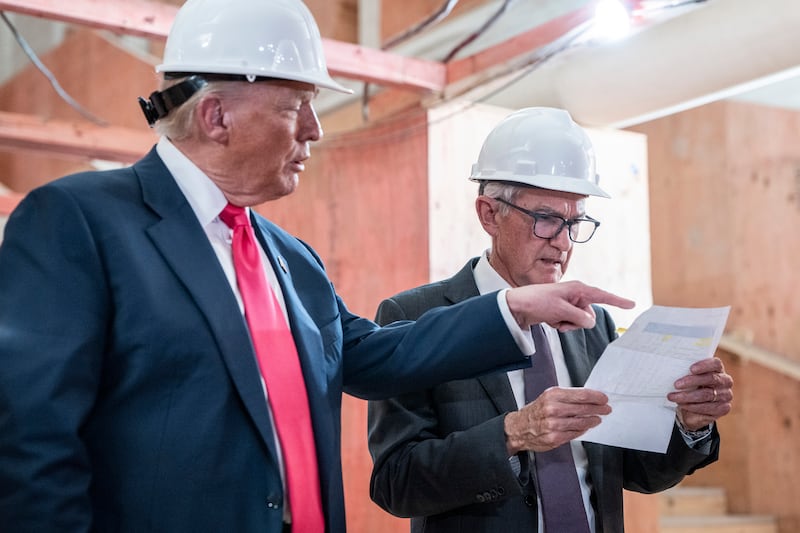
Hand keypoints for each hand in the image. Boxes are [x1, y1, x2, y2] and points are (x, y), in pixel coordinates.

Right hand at [503, 387, 610, 454]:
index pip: (581, 395)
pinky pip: (575, 433)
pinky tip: (585, 427)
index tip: (603, 399)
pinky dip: (582, 430)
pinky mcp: (555, 438)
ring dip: (592, 420)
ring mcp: (554, 425)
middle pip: (583, 408)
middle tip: (605, 409)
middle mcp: (553, 409)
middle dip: (598, 409)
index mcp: (552, 395)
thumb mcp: (549, 397)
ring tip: (597, 419)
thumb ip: (567, 397)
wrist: (519, 427)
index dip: (596, 397)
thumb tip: (588, 398)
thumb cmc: (535, 411)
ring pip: (581, 422)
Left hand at [505, 280, 634, 330]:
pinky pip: (570, 323)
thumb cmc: (538, 302)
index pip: (603, 296)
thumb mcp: (561, 310)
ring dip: (568, 324)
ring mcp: (569, 304)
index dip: (618, 301)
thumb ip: (580, 317)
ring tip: (554, 318)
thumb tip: (590, 323)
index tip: (632, 304)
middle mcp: (576, 295)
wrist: (518, 306)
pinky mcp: (563, 311)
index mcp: (578, 289)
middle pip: (589, 315)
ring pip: (580, 322)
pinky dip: (562, 325)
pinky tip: (550, 320)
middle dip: (578, 321)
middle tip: (561, 319)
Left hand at [668, 357, 732, 430]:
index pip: (716, 364)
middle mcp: (725, 381)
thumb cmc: (691, 387)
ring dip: (687, 396)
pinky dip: (692, 406)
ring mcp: (726, 395)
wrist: (695, 408)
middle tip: (676, 385)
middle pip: (710, 379)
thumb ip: (686, 371)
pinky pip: (707, 407)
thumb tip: (671, 367)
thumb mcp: (689, 377)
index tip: (691, 369)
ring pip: (706, 394)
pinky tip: (682, 404)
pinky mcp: (723, 408)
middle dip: (691, 381)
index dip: (704, 365)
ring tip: (673, 396)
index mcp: (718, 369)